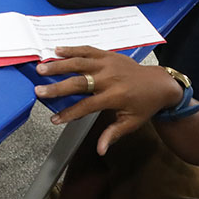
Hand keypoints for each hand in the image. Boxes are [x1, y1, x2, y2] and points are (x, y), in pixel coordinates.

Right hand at [34, 46, 181, 153]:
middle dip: (57, 87)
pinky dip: (72, 49)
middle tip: (38, 90)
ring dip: (59, 64)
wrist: (159, 83)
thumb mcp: (131, 123)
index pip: (86, 106)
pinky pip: (87, 50)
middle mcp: (109, 78)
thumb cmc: (144, 105)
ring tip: (42, 66)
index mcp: (115, 96)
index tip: (54, 120)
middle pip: (79, 82)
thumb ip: (113, 134)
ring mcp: (108, 63)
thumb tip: (100, 150)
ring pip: (80, 62)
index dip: (69, 114)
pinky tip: (56, 50)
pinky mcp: (108, 54)